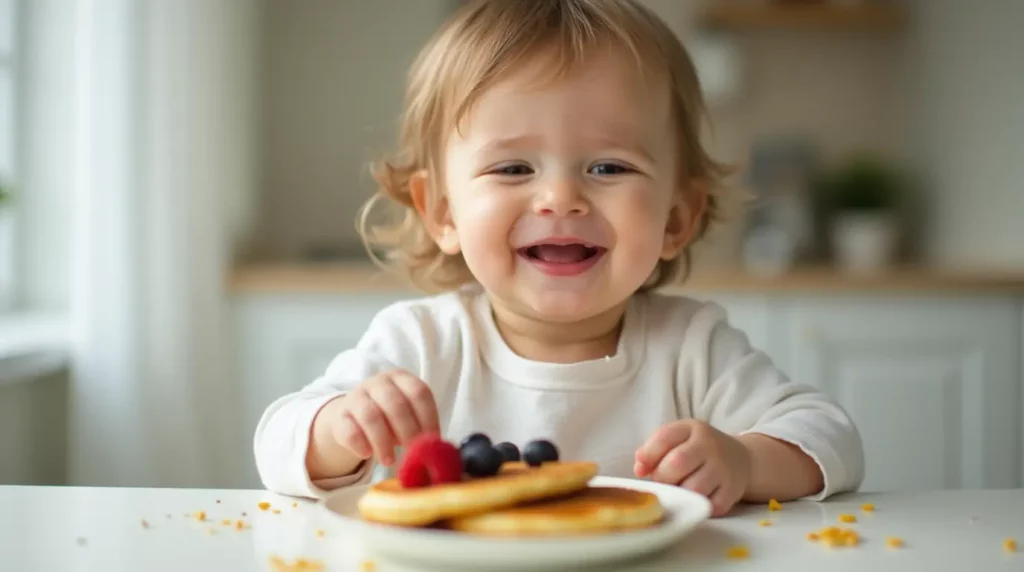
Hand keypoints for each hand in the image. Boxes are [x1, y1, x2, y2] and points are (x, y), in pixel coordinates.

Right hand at [325, 370, 439, 466]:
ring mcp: (356, 397)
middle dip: (408, 432)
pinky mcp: (339, 416)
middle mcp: (378, 382)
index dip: (429, 418)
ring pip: (371, 416)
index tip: (432, 441)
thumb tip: (435, 450)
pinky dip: (360, 445)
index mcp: (401, 378)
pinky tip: (367, 454)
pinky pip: (349, 430)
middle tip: (412, 452)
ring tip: (389, 461)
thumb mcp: (408, 416)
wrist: (353, 420)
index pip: (419, 393)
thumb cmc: (390, 419)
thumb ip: (421, 427)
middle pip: (396, 404)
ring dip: (383, 442)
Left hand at [634, 420, 751, 516]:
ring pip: (693, 488)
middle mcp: (710, 446)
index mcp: (692, 429)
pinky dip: (698, 507)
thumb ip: (654, 449)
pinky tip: (696, 499)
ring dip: (680, 494)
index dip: (648, 455)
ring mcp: (723, 469)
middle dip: (663, 477)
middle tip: (664, 481)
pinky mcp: (732, 492)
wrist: (740, 459)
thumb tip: (639, 469)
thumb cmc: (698, 450)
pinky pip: (709, 506)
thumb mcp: (678, 439)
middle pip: (677, 463)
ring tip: (680, 490)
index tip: (641, 469)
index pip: (665, 437)